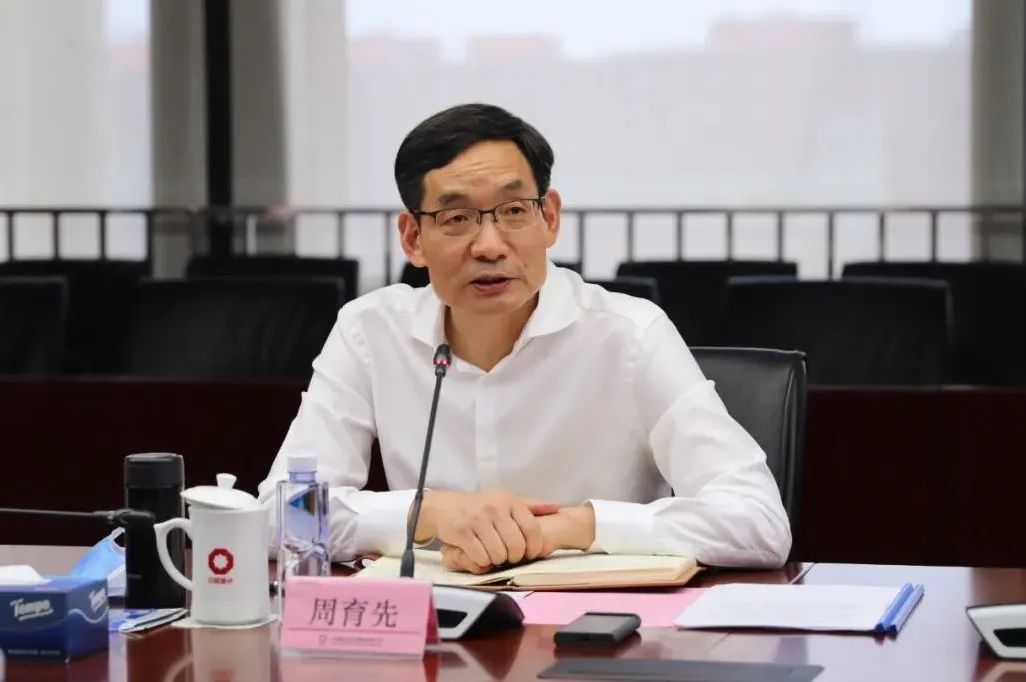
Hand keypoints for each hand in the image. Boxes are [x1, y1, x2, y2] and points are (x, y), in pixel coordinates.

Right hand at [440, 506, 595, 572]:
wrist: (445, 507)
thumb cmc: (480, 507)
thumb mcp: (506, 501)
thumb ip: (531, 506)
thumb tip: (557, 508)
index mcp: (510, 501)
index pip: (532, 528)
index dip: (534, 547)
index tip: (530, 553)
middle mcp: (495, 508)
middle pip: (516, 546)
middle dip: (514, 557)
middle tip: (509, 556)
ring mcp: (478, 520)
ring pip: (499, 554)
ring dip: (497, 561)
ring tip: (493, 554)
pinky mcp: (462, 532)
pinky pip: (481, 557)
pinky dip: (482, 562)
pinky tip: (480, 555)